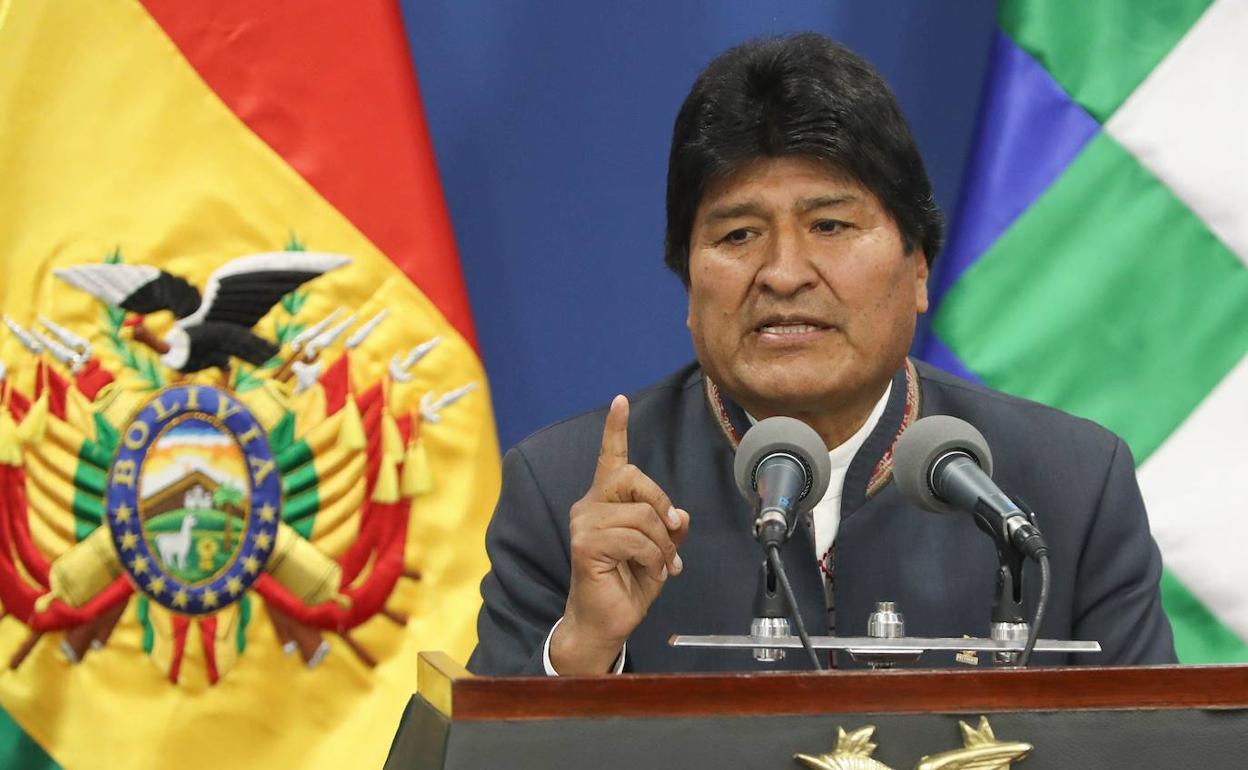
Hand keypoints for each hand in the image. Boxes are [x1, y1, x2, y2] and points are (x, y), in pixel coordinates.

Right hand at [550, 395, 689, 673]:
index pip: (610, 459)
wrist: (605, 622)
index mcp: (604, 502)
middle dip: (661, 504)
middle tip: (671, 532)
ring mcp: (585, 524)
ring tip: (660, 566)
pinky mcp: (587, 544)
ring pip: (642, 516)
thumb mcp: (657, 551)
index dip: (615, 429)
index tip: (619, 401)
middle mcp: (589, 506)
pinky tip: (649, 572)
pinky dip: (653, 558)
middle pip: (634, 479)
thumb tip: (679, 515)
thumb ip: (667, 528)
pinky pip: (636, 539)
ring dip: (662, 545)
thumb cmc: (627, 584)